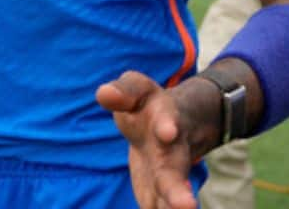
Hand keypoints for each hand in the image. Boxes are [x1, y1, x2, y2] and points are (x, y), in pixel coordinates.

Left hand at [96, 71, 209, 208]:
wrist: (170, 128)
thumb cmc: (146, 107)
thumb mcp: (136, 90)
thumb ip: (122, 91)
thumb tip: (103, 94)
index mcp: (164, 120)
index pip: (166, 120)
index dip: (167, 124)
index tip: (168, 132)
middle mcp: (172, 153)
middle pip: (174, 174)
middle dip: (178, 191)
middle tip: (186, 207)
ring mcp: (168, 178)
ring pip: (171, 200)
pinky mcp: (159, 195)